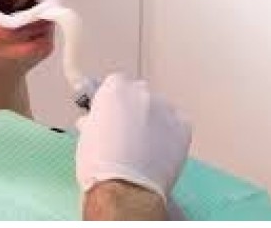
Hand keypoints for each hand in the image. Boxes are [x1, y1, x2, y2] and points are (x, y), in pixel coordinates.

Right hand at [76, 73, 190, 201]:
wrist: (124, 187)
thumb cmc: (98, 162)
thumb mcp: (87, 133)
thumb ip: (94, 119)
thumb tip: (94, 120)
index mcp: (115, 88)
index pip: (116, 83)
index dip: (113, 99)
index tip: (111, 113)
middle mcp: (141, 92)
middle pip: (139, 92)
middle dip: (133, 107)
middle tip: (127, 130)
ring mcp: (164, 108)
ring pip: (160, 108)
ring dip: (153, 119)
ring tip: (146, 145)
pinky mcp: (183, 127)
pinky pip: (178, 123)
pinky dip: (171, 132)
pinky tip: (162, 148)